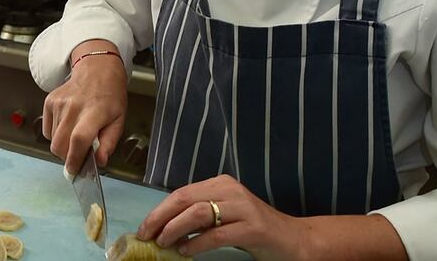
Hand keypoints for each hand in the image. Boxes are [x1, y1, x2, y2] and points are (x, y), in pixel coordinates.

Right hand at [41, 39, 127, 174]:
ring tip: (77, 133)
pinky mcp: (49, 102)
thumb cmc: (110, 96)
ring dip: (63, 145)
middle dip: (67, 157)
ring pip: (52, 140)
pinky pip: (47, 130)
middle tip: (79, 154)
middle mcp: (74, 106)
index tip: (74, 171)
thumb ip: (109, 143)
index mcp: (94, 111)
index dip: (74, 159)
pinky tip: (68, 124)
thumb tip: (100, 161)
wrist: (97, 70)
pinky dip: (56, 134)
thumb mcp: (119, 120)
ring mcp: (59, 103)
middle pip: (60, 144)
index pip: (79, 139)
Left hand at [137, 175, 302, 259]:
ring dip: (175, 229)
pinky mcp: (254, 228)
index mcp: (221, 184)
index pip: (182, 193)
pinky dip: (197, 243)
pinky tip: (186, 252)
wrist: (293, 239)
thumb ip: (200, 215)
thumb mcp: (224, 215)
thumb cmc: (254, 229)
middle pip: (186, 199)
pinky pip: (218, 234)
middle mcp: (231, 190)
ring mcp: (244, 207)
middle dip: (161, 218)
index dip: (159, 210)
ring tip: (163, 243)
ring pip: (199, 213)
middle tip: (146, 235)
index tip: (144, 228)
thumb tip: (165, 227)